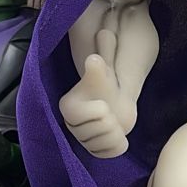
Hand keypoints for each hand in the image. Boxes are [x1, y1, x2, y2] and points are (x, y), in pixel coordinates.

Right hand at [59, 30, 135, 159]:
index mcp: (68, 106)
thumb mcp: (106, 69)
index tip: (102, 104)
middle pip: (105, 128)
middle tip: (108, 114)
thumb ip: (106, 53)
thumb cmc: (106, 86)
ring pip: (108, 141)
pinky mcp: (92, 154)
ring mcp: (80, 140)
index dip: (105, 110)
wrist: (112, 106)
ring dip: (115, 132)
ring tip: (110, 124)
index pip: (98, 113)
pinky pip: (111, 153)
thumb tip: (104, 32)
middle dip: (113, 120)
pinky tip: (114, 137)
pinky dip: (118, 146)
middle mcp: (69, 125)